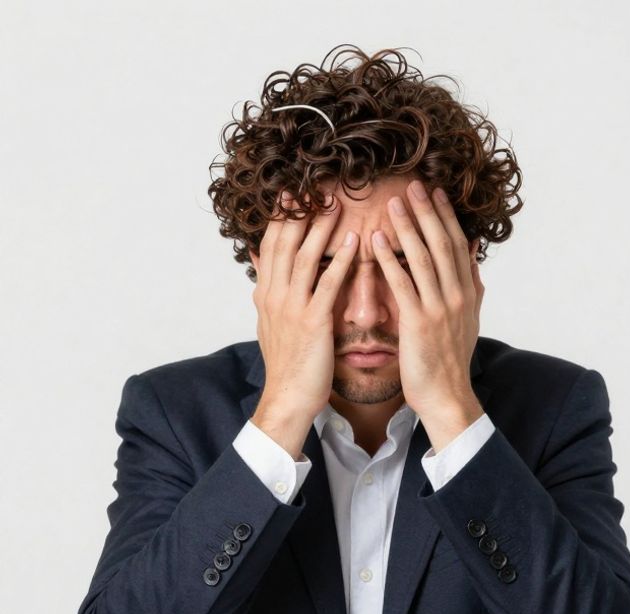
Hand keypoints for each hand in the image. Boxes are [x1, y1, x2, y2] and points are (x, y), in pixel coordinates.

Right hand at [250, 191, 358, 456]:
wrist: (288, 398)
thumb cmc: (289, 362)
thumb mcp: (271, 320)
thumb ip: (268, 287)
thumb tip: (260, 258)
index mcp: (267, 293)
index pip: (272, 244)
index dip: (282, 216)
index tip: (292, 190)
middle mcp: (274, 295)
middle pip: (285, 243)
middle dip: (298, 212)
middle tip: (314, 184)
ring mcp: (291, 307)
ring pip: (304, 258)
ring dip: (320, 228)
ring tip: (337, 202)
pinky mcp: (312, 322)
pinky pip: (327, 285)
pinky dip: (339, 261)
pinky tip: (354, 242)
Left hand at [371, 180, 484, 450]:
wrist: (448, 396)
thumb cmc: (451, 360)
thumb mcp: (469, 318)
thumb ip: (471, 283)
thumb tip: (474, 252)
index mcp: (467, 293)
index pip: (457, 245)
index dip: (447, 217)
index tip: (436, 193)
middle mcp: (457, 296)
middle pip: (442, 244)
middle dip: (428, 213)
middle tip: (414, 185)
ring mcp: (439, 309)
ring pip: (423, 259)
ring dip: (407, 228)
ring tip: (392, 204)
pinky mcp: (418, 323)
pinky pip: (402, 285)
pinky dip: (389, 261)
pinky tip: (375, 242)